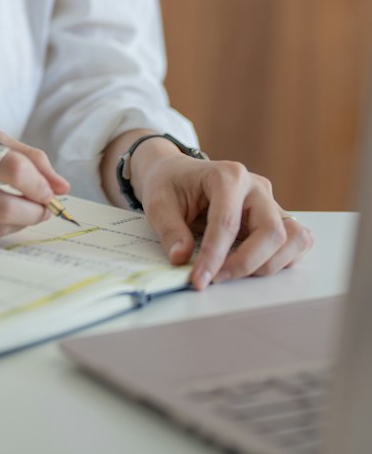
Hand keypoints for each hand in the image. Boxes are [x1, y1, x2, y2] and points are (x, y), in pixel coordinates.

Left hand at [130, 138, 313, 289]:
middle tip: (217, 278)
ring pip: (293, 238)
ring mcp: (269, 202)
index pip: (228, 222)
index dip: (215, 256)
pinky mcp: (276, 217)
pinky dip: (282, 259)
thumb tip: (182, 258)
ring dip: (270, 264)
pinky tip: (253, 266)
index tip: (200, 280)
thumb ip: (170, 229)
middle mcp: (256, 187)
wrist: (179, 173)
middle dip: (247, 263)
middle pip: (272, 232)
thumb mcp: (157, 202)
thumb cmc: (170, 184)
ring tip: (235, 272)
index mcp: (227, 176)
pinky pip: (296, 241)